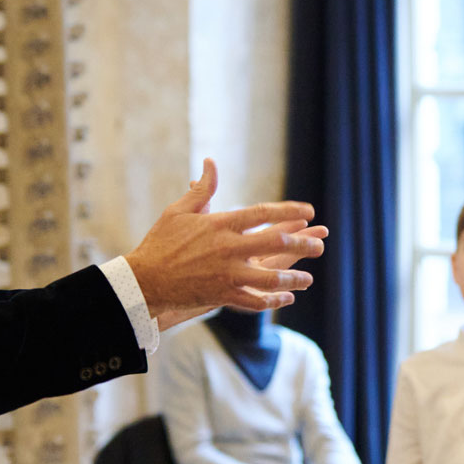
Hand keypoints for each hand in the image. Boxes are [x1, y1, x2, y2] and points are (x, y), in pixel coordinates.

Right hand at [125, 159, 324, 319]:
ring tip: (309, 277)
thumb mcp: (180, 211)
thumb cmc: (160, 242)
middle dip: (302, 243)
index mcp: (220, 224)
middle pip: (275, 243)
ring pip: (270, 277)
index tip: (309, 211)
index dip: (289, 211)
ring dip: (293, 277)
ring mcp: (227, 274)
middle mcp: (228, 248)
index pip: (263, 213)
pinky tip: (287, 298)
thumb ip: (202, 189)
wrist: (144, 280)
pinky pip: (254, 301)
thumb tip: (211, 163)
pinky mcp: (222, 296)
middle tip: (320, 245)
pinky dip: (273, 301)